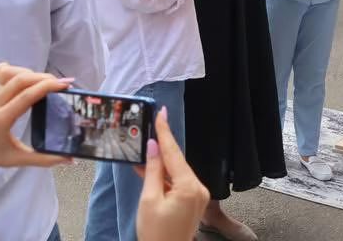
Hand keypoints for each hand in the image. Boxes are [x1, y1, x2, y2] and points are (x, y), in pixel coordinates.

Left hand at [0, 63, 74, 177]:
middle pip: (20, 80)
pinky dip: (10, 69)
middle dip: (44, 78)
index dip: (46, 87)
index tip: (64, 85)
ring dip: (31, 73)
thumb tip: (71, 159)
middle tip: (61, 84)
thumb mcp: (20, 160)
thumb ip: (45, 159)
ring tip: (47, 82)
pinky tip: (22, 73)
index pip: (25, 96)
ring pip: (10, 74)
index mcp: (1, 120)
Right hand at [136, 107, 209, 240]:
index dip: (165, 132)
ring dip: (161, 164)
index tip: (162, 113)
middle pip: (177, 161)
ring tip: (144, 153)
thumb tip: (152, 148)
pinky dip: (165, 177)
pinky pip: (179, 182)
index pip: (174, 153)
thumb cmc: (156, 234)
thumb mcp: (149, 200)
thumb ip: (152, 171)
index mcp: (189, 187)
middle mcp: (198, 188)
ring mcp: (198, 195)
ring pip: (177, 171)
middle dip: (161, 148)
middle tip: (150, 128)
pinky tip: (151, 172)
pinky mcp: (194, 201)